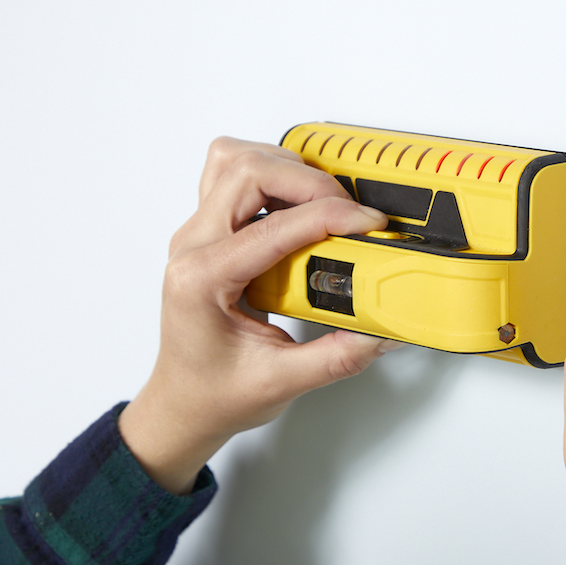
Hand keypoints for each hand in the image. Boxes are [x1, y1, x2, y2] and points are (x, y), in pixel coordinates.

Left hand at [119, 137, 395, 493]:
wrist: (182, 404)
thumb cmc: (212, 393)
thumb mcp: (280, 382)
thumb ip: (337, 356)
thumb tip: (383, 330)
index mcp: (200, 279)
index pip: (272, 227)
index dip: (329, 217)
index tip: (368, 224)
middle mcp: (192, 246)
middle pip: (247, 171)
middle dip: (309, 182)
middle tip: (350, 213)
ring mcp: (198, 234)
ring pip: (235, 160)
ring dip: (286, 170)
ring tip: (325, 203)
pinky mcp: (211, 231)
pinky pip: (233, 175)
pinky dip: (272, 176)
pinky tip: (298, 204)